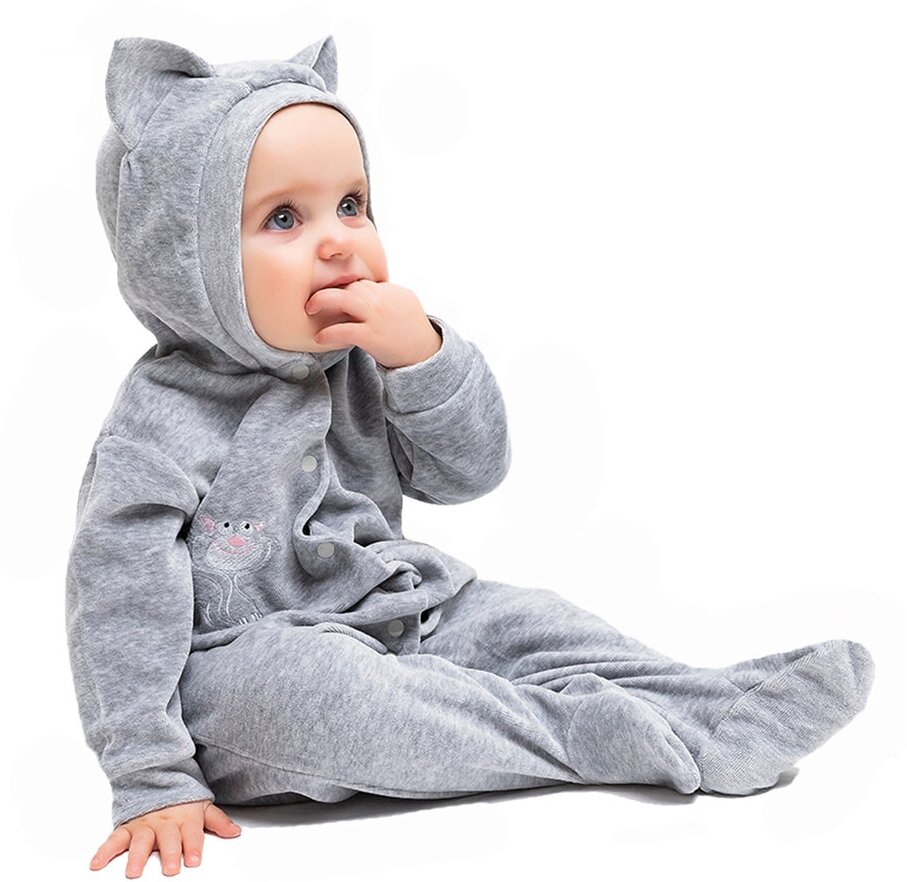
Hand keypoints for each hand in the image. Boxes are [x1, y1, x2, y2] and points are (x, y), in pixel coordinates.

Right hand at [89, 799, 240, 876]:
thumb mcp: (203, 805)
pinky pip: (114, 839)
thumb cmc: (181, 797)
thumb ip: (217, 821)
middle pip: (168, 838)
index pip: (192, 833)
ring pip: (140, 841)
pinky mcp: (127, 827)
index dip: (194, 846)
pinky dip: (104, 851)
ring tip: (134, 872)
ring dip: (137, 856)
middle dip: (170, 853)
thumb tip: (235, 832)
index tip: (194, 860)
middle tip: (171, 869)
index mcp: (185, 817)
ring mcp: (145, 824)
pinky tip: (97, 863)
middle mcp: (165, 822)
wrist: (156, 775)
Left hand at [305, 280, 441, 368]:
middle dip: (328, 289)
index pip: (359, 280)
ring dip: (322, 301)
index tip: (329, 291)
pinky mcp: (372, 336)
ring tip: (310, 308)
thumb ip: (384, 294)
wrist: (426, 353)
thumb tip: (368, 288)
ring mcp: (376, 317)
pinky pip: (344, 330)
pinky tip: (319, 337)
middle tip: (313, 298)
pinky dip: (328, 332)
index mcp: (388, 289)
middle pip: (348, 284)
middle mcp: (382, 299)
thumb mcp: (404, 302)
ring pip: (343, 299)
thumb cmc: (413, 331)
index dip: (341, 284)